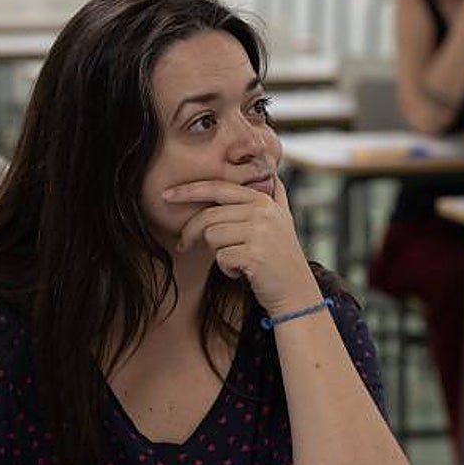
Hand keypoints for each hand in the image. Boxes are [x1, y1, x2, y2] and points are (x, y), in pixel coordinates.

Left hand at [168, 177, 320, 316]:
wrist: (297, 291)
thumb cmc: (282, 257)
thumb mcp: (282, 219)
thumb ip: (274, 196)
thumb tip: (271, 173)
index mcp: (262, 200)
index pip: (217, 187)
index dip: (188, 190)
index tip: (166, 195)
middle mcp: (262, 212)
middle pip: (208, 216)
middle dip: (190, 233)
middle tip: (182, 246)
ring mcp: (260, 232)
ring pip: (212, 236)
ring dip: (218, 254)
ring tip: (238, 260)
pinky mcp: (254, 254)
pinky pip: (221, 258)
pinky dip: (228, 269)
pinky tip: (244, 272)